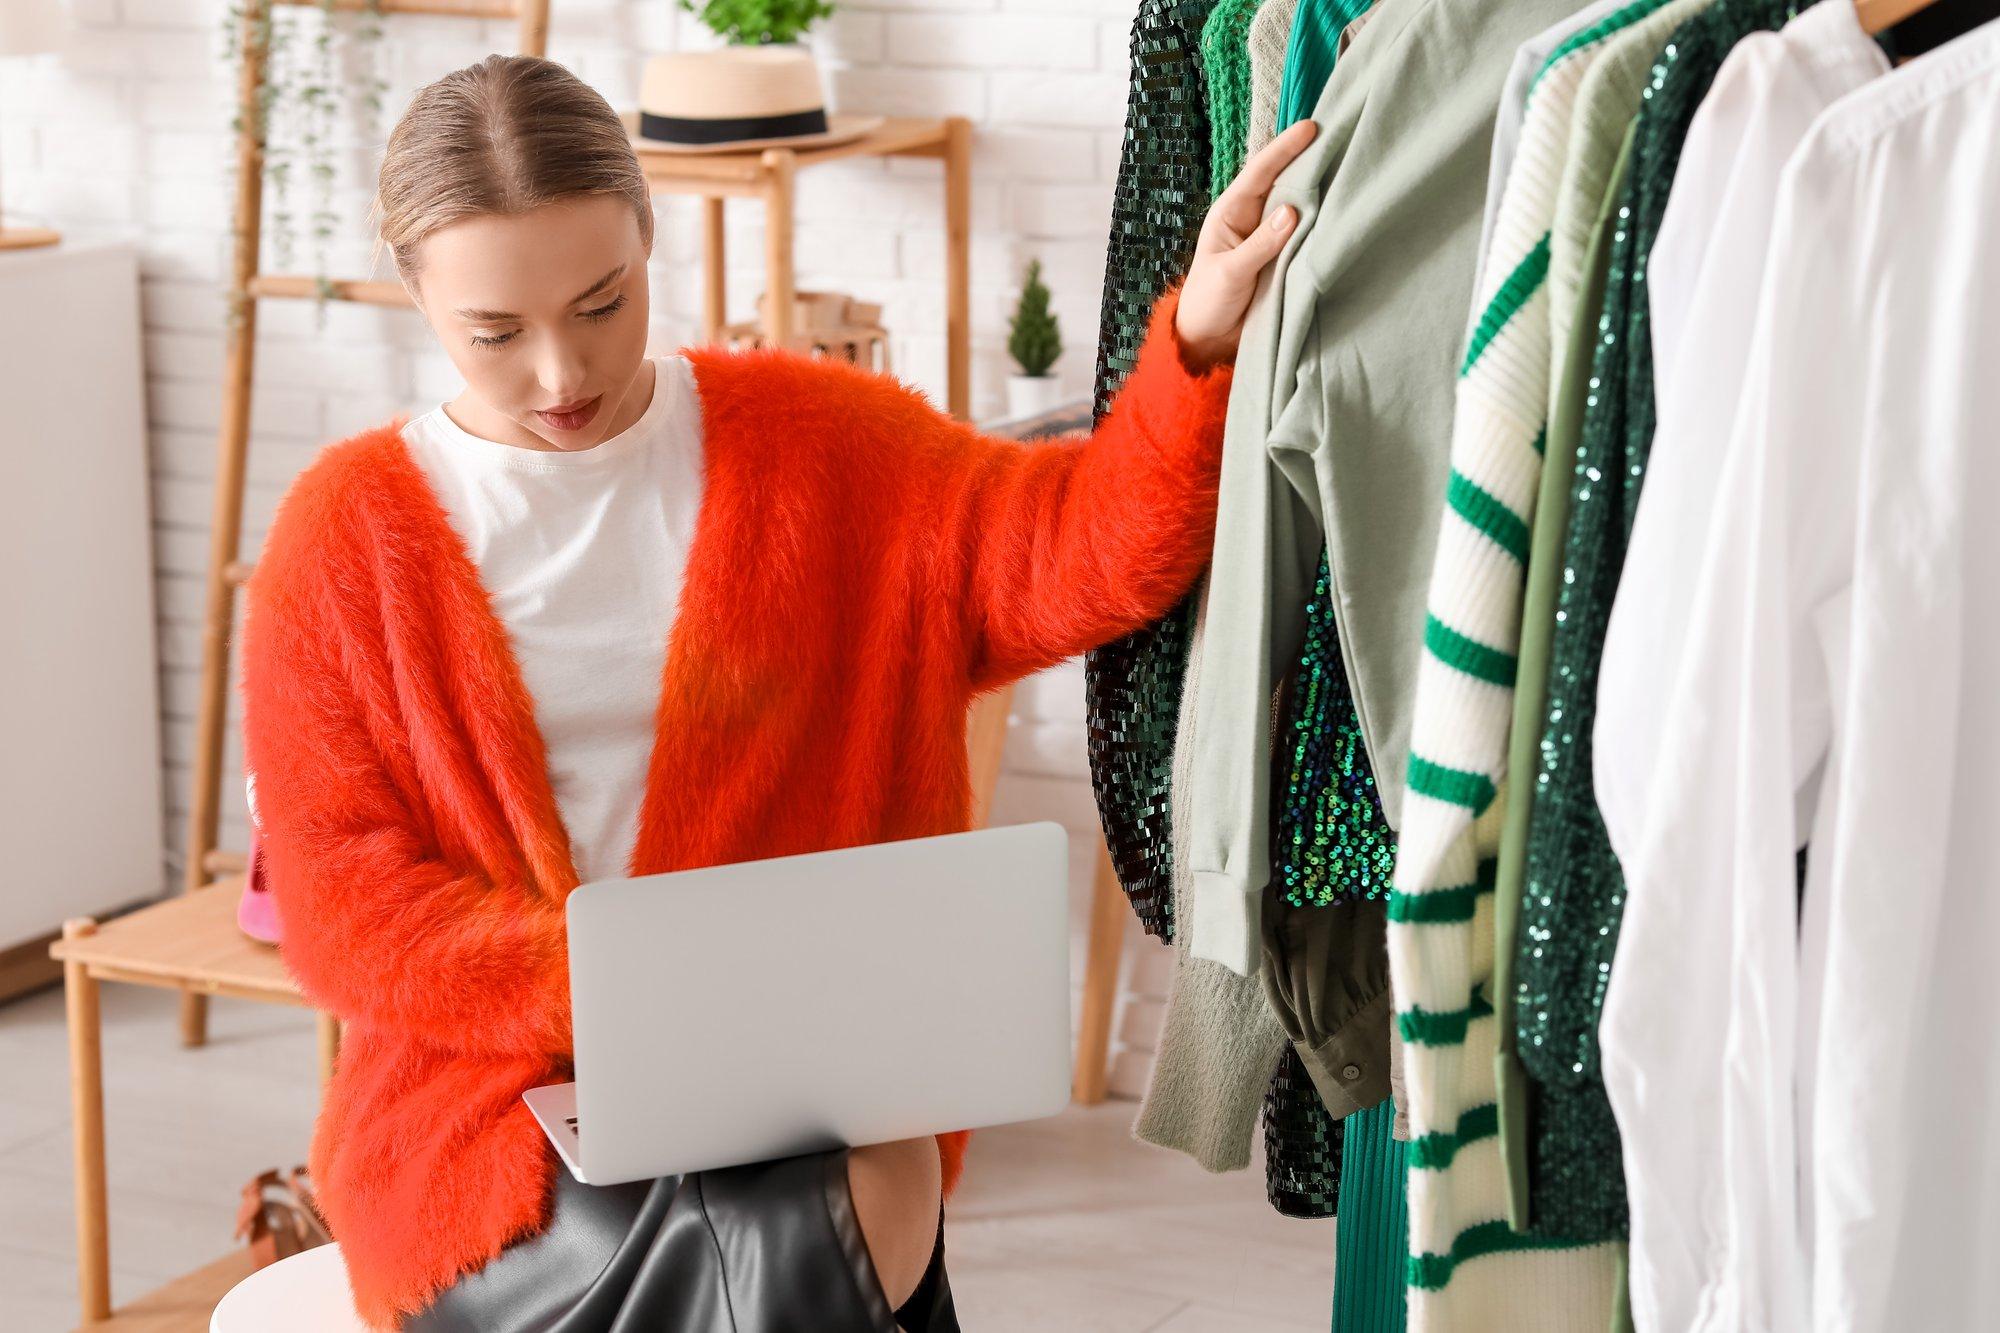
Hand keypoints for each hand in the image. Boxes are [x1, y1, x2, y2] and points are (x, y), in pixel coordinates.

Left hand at [1173, 118, 1319, 371]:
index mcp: (1231, 212)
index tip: (1311, 127)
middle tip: (1342, 135)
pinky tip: (1343, 206)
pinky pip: (1304, 232)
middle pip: (1283, 181)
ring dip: (1319, 188)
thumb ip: (1260, 245)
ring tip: (1349, 163)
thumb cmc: (1209, 302)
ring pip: (1297, 204)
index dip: (1285, 148)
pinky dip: (1321, 219)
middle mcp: (1252, 217)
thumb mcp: (1231, 273)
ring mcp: (1269, 236)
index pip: (1261, 172)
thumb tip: (1292, 211)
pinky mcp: (1282, 256)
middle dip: (1309, 159)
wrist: (1208, 339)